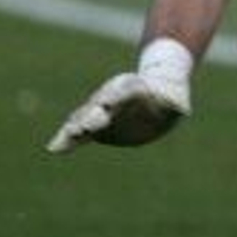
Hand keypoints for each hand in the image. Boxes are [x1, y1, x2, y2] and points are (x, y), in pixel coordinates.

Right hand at [47, 39, 193, 152]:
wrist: (154, 94)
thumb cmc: (167, 98)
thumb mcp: (176, 102)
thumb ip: (176, 105)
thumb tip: (182, 109)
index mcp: (137, 88)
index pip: (127, 90)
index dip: (117, 96)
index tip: (107, 103)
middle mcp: (114, 97)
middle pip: (101, 102)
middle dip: (94, 111)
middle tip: (88, 122)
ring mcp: (101, 111)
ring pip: (86, 115)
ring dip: (77, 126)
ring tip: (65, 138)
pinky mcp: (94, 128)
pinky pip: (78, 133)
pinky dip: (67, 139)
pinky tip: (55, 148)